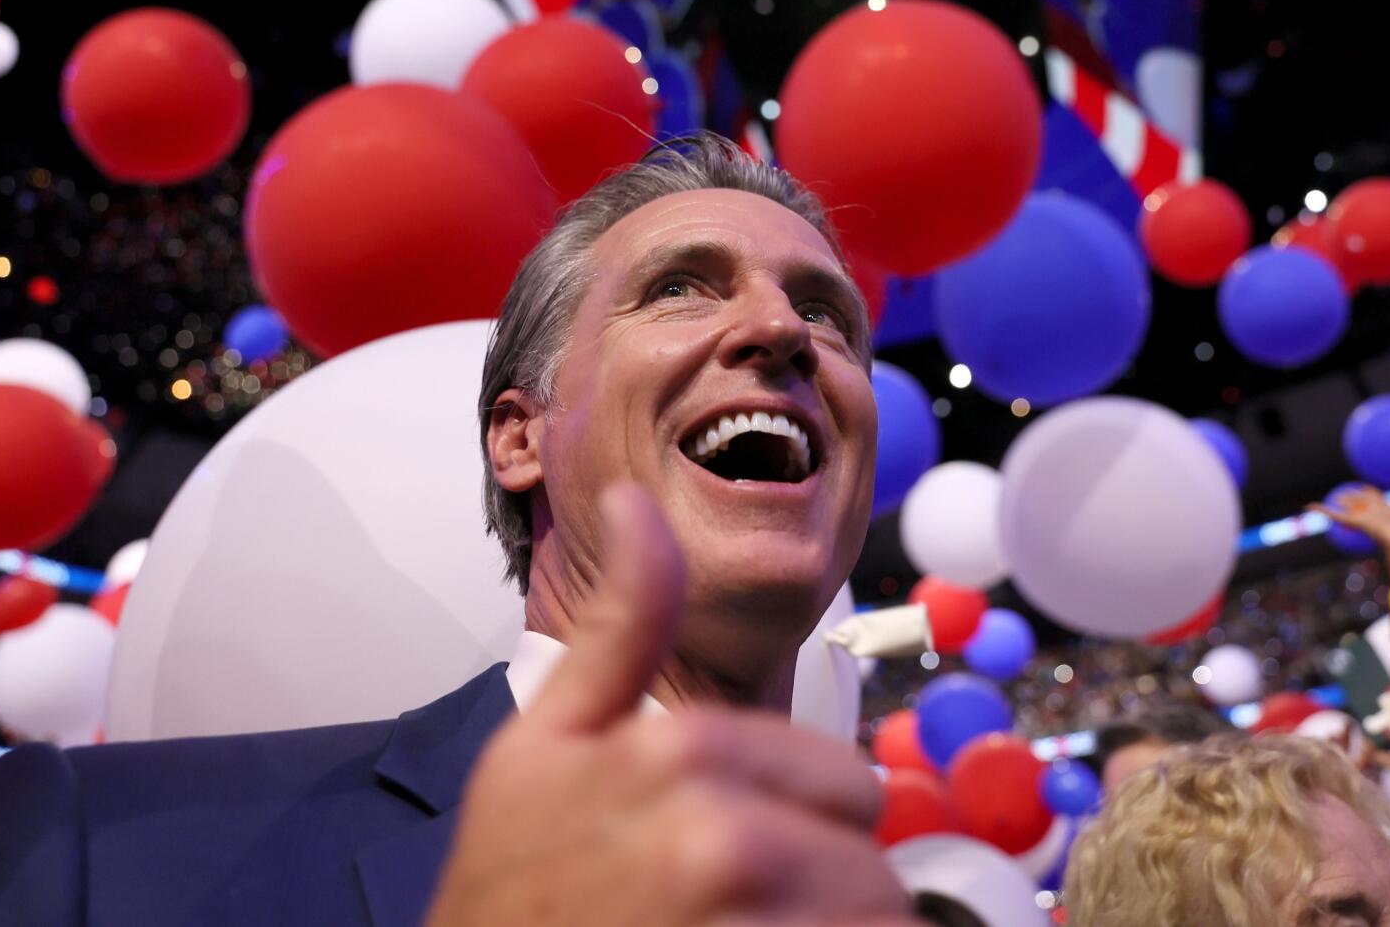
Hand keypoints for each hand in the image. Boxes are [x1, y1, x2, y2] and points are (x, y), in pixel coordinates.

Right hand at [420, 485, 917, 926]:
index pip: (845, 783)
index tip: (729, 860)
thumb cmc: (512, 894)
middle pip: (866, 855)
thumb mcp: (544, 743)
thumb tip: (640, 504)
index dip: (801, 825)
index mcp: (683, 753)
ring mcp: (748, 920)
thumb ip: (622, 628)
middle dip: (820, 887)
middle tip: (733, 913)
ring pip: (877, 920)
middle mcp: (724, 837)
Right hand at [1308, 485, 1389, 579]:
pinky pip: (1337, 515)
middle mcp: (1378, 516)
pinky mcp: (1358, 523)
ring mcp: (1367, 520)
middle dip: (1352, 498)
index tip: (1365, 489)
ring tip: (1326, 502)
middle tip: (1343, 494)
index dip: (1372, 495)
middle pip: (1361, 504)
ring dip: (1337, 504)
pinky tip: (1309, 507)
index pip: (1379, 502)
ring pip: (1348, 509)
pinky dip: (1322, 510)